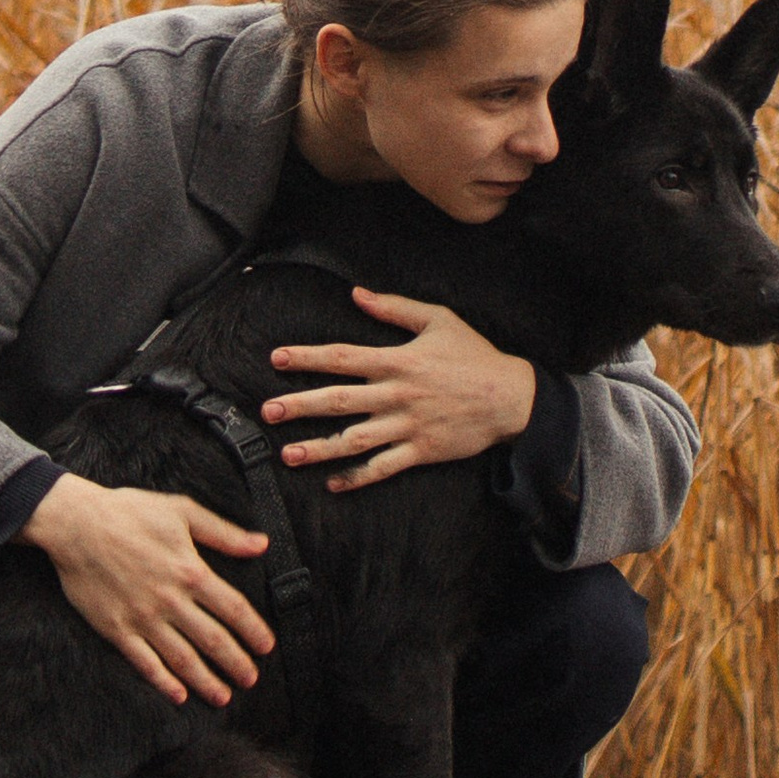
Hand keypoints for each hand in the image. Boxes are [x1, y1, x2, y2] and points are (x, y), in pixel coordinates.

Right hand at [19, 472, 275, 705]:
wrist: (77, 524)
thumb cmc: (130, 512)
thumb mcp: (182, 511)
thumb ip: (224, 533)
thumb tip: (262, 544)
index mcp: (190, 571)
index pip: (233, 609)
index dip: (253, 630)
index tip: (266, 647)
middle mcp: (170, 600)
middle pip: (212, 640)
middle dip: (236, 663)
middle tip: (251, 680)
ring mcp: (142, 618)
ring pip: (182, 658)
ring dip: (206, 681)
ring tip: (223, 697)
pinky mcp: (116, 629)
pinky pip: (144, 662)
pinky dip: (163, 682)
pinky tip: (178, 696)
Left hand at [262, 289, 535, 490]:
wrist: (510, 397)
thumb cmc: (473, 355)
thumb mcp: (439, 319)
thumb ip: (395, 307)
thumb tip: (357, 294)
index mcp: (398, 361)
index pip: (342, 358)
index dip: (306, 358)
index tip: (276, 359)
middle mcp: (397, 394)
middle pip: (338, 400)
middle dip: (300, 405)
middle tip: (268, 412)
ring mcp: (407, 426)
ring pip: (354, 439)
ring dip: (319, 448)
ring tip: (288, 455)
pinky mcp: (420, 451)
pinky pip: (382, 467)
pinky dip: (357, 477)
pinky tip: (333, 484)